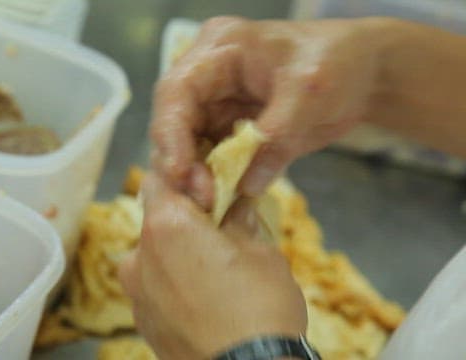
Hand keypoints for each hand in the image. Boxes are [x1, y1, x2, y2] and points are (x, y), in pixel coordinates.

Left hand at [119, 175, 306, 359]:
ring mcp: (137, 294)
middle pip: (156, 221)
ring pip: (155, 257)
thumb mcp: (260, 251)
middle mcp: (139, 257)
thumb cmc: (259, 308)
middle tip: (220, 232)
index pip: (160, 180)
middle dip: (184, 221)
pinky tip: (205, 300)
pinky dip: (174, 285)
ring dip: (178, 255)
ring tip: (215, 273)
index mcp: (166, 226)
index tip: (210, 193)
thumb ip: (239, 220)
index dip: (185, 181)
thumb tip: (236, 205)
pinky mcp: (143, 323)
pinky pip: (155, 290)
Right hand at [151, 16, 386, 199]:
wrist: (364, 73)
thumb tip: (245, 185)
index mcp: (219, 50)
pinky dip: (216, 179)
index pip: (176, 92)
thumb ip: (276, 137)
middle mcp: (208, 76)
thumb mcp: (309, 94)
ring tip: (212, 203)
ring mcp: (217, 104)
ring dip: (196, 176)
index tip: (179, 172)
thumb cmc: (339, 63)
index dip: (171, 133)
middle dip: (182, 162)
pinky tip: (223, 199)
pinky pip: (212, 157)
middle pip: (174, 122)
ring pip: (188, 145)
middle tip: (203, 198)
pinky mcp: (229, 128)